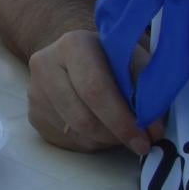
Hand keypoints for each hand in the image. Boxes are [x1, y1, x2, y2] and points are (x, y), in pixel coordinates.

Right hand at [26, 30, 148, 154]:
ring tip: (121, 129)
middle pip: (83, 118)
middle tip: (141, 144)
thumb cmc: (111, 57)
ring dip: (106, 140)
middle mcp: (45, 66)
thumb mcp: (132, 57)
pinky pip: (68, 141)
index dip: (122, 119)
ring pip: (77, 134)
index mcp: (72, 45)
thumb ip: (147, 85)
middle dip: (117, 135)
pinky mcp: (34, 115)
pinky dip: (92, 142)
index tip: (147, 138)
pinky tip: (101, 127)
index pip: (95, 89)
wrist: (75, 55)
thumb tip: (154, 128)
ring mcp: (35, 93)